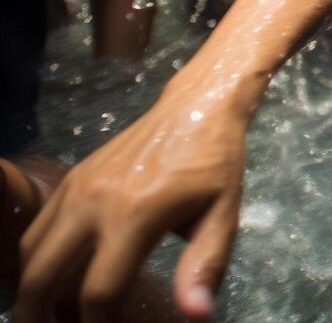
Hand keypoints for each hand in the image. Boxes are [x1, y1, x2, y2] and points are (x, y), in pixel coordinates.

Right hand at [15, 81, 251, 320]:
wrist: (196, 106)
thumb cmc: (215, 164)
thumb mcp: (224, 213)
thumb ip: (206, 266)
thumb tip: (197, 315)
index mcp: (135, 214)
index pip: (99, 291)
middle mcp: (94, 202)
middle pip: (43, 277)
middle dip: (38, 318)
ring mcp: (75, 188)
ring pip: (31, 254)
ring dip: (31, 291)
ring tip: (44, 317)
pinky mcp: (69, 179)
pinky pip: (37, 229)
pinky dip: (35, 261)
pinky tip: (51, 279)